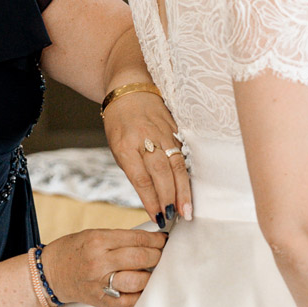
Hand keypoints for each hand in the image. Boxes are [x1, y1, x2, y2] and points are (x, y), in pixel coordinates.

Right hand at [40, 226, 166, 306]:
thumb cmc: (72, 251)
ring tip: (152, 271)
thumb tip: (150, 240)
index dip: (156, 240)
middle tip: (161, 254)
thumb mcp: (92, 235)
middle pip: (141, 258)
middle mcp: (99, 262)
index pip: (137, 239)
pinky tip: (142, 288)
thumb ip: (119, 238)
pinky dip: (140, 295)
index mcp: (98, 241)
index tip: (164, 240)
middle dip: (157, 255)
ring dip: (151, 275)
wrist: (48, 273)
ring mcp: (100, 283)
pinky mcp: (101, 301)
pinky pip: (129, 301)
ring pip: (138, 280)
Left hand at [102, 92, 191, 228]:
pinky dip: (186, 175)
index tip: (157, 217)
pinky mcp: (175, 130)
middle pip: (161, 173)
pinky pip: (182, 155)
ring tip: (186, 210)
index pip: (141, 178)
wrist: (129, 88)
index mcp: (125, 145)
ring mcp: (163, 133)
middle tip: (175, 218)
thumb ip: (133, 169)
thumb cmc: (119, 122)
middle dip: (169, 198)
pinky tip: (190, 190)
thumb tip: (150, 197)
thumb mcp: (117, 147)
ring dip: (182, 190)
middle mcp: (146, 139)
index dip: (150, 200)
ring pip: (176, 165)